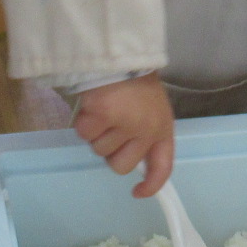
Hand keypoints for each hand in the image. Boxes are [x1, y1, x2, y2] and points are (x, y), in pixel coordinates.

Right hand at [74, 73, 174, 196]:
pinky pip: (84, 133)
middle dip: (110, 152)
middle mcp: (147, 131)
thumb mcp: (151, 108)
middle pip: (120, 166)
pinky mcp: (102, 115)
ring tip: (104, 108)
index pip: (163, 167)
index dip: (152, 184)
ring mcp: (125, 124)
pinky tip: (93, 104)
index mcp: (163, 129)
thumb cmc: (136, 80)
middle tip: (110, 129)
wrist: (120, 54)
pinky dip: (83, 121)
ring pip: (99, 150)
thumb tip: (135, 164)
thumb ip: (146, 134)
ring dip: (96, 133)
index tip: (138, 192)